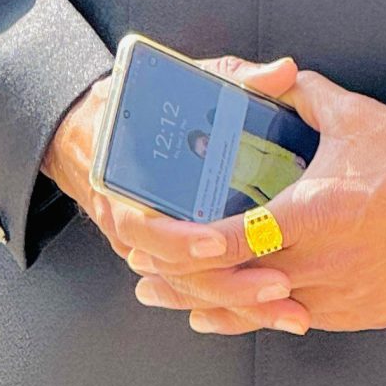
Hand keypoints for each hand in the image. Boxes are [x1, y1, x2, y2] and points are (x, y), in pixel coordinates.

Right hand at [39, 57, 311, 334]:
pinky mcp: (173, 262)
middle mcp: (137, 226)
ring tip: (291, 312)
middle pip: (179, 275)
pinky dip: (236, 307)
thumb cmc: (141, 108)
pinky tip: (277, 313)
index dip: (180, 241)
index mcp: (126, 187)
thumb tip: (283, 73)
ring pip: (194, 292)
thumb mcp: (182, 85)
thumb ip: (233, 80)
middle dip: (230, 288)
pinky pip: (203, 293)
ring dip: (242, 307)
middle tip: (280, 286)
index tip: (219, 242)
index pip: (144, 228)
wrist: (93, 133)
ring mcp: (153, 249)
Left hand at [120, 65, 385, 336]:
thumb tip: (273, 77)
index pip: (228, 241)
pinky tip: (243, 311)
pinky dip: (266, 315)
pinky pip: (301, 320)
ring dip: (217, 307)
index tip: (148, 242)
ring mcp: (343, 295)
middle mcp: (323, 261)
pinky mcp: (363, 312)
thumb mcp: (353, 116)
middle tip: (143, 278)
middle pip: (233, 287)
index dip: (180, 248)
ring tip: (178, 302)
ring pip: (264, 314)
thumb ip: (301, 95)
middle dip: (181, 284)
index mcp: (312, 211)